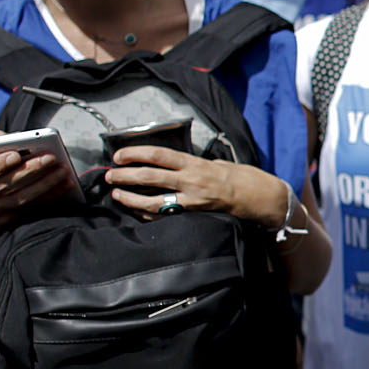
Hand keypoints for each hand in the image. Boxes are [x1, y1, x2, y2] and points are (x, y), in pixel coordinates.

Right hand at [0, 134, 71, 239]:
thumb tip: (15, 136)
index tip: (16, 155)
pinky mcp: (3, 223)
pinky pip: (28, 210)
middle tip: (51, 158)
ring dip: (45, 185)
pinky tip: (62, 187)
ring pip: (20, 199)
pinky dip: (47, 198)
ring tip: (63, 171)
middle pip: (7, 184)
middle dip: (32, 170)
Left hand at [104, 146, 287, 227]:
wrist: (259, 198)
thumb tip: (170, 163)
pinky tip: (137, 210)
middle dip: (125, 175)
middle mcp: (191, 181)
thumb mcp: (216, 162)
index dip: (135, 153)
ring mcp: (191, 200)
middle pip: (150, 176)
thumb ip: (192, 164)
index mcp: (195, 163)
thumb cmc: (240, 177)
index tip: (119, 155)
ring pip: (153, 200)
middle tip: (109, 175)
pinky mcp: (194, 215)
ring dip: (131, 197)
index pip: (158, 155)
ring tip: (116, 194)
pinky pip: (166, 215)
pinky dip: (148, 213)